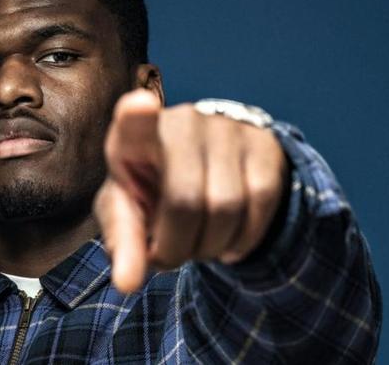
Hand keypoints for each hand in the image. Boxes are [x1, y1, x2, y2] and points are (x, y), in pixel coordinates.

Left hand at [94, 89, 288, 292]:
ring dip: (212, 246)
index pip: (134, 125)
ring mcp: (226, 129)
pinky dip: (244, 238)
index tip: (139, 105)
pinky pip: (261, 203)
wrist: (200, 169)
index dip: (136, 118)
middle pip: (186, 201)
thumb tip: (128, 284)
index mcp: (133, 140)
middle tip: (171, 253)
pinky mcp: (264, 144)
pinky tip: (228, 239)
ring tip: (198, 241)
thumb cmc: (151, 194)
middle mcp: (182, 123)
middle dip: (179, 246)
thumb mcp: (128, 215)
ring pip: (227, 207)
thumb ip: (124, 245)